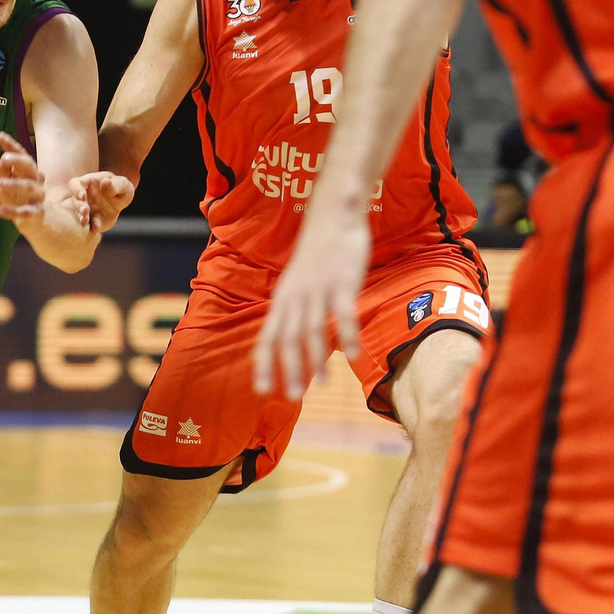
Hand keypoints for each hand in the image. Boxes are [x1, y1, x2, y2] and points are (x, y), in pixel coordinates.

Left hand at [0, 131, 54, 229]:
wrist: (35, 222)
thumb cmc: (17, 197)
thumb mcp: (5, 182)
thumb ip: (2, 170)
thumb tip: (3, 160)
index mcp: (28, 170)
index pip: (21, 155)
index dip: (11, 146)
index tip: (0, 137)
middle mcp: (35, 180)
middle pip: (30, 166)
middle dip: (18, 160)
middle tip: (4, 158)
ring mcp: (38, 197)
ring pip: (29, 187)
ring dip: (15, 184)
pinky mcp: (37, 213)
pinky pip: (26, 212)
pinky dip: (12, 212)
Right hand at [67, 171, 134, 232]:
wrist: (122, 200)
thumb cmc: (120, 188)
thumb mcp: (123, 184)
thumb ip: (116, 184)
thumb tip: (105, 182)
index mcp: (89, 183)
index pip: (75, 184)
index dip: (76, 189)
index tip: (83, 196)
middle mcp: (84, 197)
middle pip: (75, 200)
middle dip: (79, 206)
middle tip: (85, 210)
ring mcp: (87, 210)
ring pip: (79, 214)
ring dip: (82, 217)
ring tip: (86, 221)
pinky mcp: (93, 221)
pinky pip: (90, 225)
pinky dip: (93, 226)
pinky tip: (96, 228)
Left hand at [252, 206, 370, 400]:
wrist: (332, 216)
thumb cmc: (317, 255)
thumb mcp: (297, 284)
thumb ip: (294, 311)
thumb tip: (294, 342)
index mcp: (282, 301)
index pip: (266, 338)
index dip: (263, 365)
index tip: (262, 391)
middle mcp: (295, 298)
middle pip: (287, 339)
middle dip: (289, 370)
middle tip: (293, 397)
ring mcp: (318, 290)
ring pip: (312, 330)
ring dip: (316, 359)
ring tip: (321, 384)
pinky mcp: (342, 282)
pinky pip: (343, 314)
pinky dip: (346, 335)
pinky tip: (352, 355)